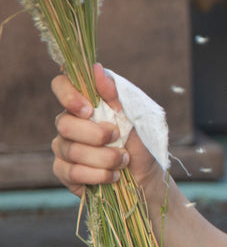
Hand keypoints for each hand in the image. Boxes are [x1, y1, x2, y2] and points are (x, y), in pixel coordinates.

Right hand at [51, 62, 163, 203]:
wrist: (147, 177)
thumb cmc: (141, 143)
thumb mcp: (136, 117)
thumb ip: (115, 94)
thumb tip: (96, 69)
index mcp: (84, 104)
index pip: (60, 86)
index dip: (68, 95)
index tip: (89, 109)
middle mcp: (69, 123)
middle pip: (64, 124)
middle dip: (96, 135)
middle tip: (118, 138)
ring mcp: (64, 148)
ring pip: (72, 150)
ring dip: (104, 158)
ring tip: (123, 160)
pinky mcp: (65, 172)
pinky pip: (72, 172)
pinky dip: (97, 175)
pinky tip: (113, 176)